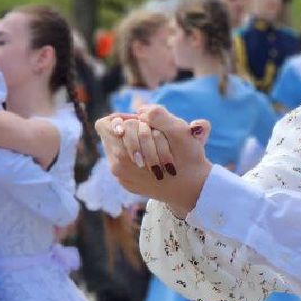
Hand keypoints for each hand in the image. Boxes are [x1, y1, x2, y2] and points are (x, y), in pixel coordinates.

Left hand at [96, 109, 212, 217]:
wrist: (196, 190)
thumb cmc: (189, 159)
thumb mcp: (179, 131)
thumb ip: (157, 115)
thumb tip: (139, 110)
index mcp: (123, 155)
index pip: (104, 125)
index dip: (120, 118)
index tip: (140, 123)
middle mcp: (117, 168)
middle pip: (110, 136)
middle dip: (129, 130)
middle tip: (151, 134)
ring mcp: (122, 178)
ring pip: (116, 148)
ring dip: (133, 142)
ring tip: (153, 148)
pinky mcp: (128, 184)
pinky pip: (123, 162)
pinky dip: (136, 156)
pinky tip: (153, 161)